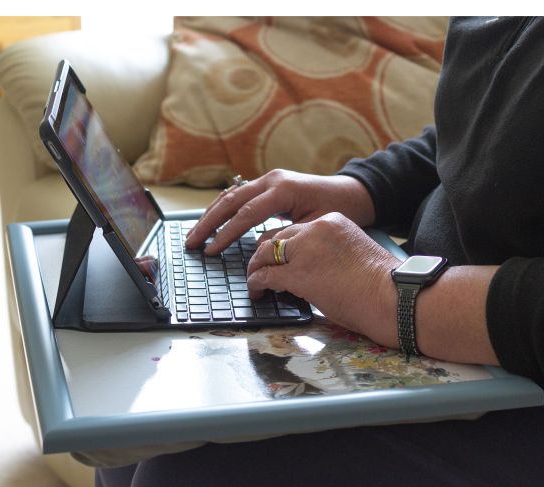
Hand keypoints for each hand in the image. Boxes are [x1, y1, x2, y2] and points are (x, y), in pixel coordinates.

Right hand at [185, 169, 374, 254]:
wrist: (351, 193)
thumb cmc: (338, 211)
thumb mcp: (315, 226)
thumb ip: (286, 235)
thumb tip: (260, 246)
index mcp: (284, 189)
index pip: (246, 214)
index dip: (226, 234)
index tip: (211, 251)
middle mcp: (272, 179)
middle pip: (230, 201)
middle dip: (208, 223)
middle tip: (192, 242)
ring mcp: (269, 178)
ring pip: (231, 195)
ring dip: (211, 214)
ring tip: (195, 234)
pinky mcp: (268, 183)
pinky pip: (239, 194)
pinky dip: (223, 207)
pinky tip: (212, 219)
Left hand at [247, 212, 400, 347]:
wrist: (393, 297)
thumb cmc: (380, 285)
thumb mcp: (351, 255)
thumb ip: (327, 254)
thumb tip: (308, 271)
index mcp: (332, 222)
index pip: (295, 230)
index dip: (282, 246)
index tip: (277, 258)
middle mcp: (316, 229)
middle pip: (276, 237)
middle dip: (263, 255)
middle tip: (258, 268)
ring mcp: (305, 249)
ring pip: (265, 253)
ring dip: (256, 268)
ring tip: (254, 282)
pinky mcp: (298, 273)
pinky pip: (266, 275)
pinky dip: (257, 283)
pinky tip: (257, 292)